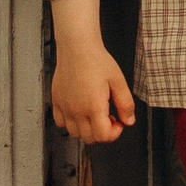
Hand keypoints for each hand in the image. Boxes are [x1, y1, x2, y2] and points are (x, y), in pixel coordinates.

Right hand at [49, 0, 136, 143]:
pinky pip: (60, 123)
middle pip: (89, 138)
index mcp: (93, 106)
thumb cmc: (97, 61)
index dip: (114, 133)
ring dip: (87, 129)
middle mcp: (77, 110)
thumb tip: (129, 121)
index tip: (118, 122)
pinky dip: (70, 123)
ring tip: (94, 114)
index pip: (102, 136)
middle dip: (102, 132)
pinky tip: (79, 111)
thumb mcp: (118, 81)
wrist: (77, 47)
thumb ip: (125, 104)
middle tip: (108, 117)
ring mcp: (65, 107)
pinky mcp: (56, 101)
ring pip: (74, 133)